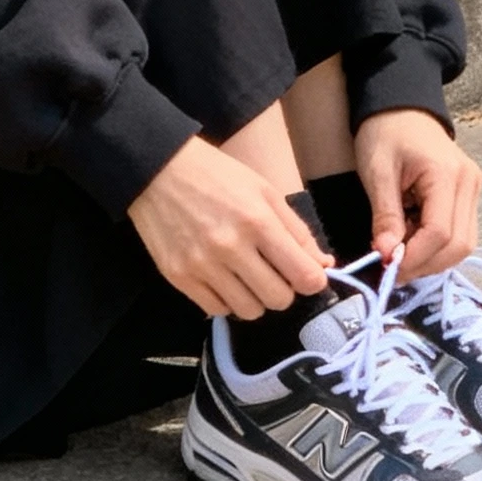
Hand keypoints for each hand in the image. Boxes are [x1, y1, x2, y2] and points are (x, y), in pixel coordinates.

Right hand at [127, 136, 333, 319]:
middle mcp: (231, 247)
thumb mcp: (264, 190)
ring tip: (246, 276)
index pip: (304, 276)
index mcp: (258, 221)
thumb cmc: (217, 175)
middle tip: (273, 273)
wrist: (158, 169)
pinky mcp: (178, 277)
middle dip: (283, 290)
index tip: (306, 275)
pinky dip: (226, 300)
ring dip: (255, 298)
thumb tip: (323, 266)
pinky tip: (223, 279)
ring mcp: (202, 265)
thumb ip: (296, 230)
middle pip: (278, 299)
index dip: (313, 280)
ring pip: (249, 311)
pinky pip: (216, 310)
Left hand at [353, 110, 481, 282]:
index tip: (387, 268)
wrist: (400, 108)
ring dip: (432, 258)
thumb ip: (385, 215)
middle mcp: (470, 184)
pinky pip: (460, 232)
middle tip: (393, 269)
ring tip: (401, 251)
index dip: (415, 257)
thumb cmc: (385, 133)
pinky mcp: (469, 195)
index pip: (440, 232)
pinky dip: (436, 245)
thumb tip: (386, 255)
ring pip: (464, 244)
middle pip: (460, 244)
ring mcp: (473, 189)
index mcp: (447, 174)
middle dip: (426, 264)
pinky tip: (412, 238)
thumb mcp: (377, 172)